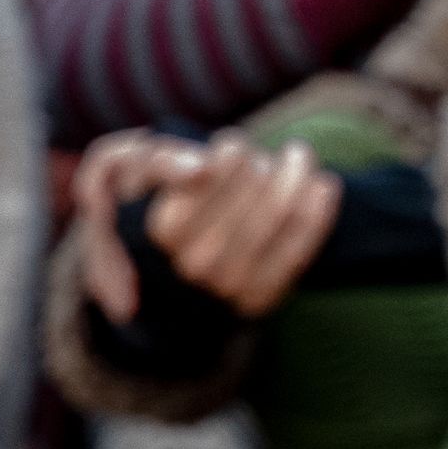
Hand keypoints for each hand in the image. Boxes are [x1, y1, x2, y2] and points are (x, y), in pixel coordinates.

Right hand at [89, 130, 340, 321]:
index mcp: (158, 228)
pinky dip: (317, 212)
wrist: (169, 258)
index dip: (225, 160)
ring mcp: (227, 283)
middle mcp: (192, 261)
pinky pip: (299, 250)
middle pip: (249, 187)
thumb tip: (196, 171)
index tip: (229, 150)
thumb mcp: (123, 167)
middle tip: (254, 155)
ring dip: (293, 175)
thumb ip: (140, 162)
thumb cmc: (148, 196)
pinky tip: (324, 185)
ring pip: (278, 212)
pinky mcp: (260, 297)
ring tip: (292, 159)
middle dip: (257, 161)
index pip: (206, 178)